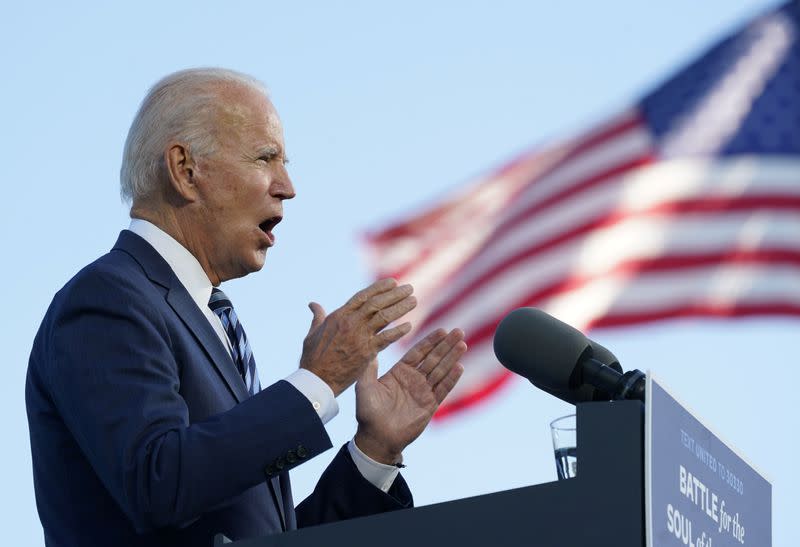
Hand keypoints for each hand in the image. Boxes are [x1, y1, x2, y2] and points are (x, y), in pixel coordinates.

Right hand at [300, 279, 416, 395]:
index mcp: (339, 316)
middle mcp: (350, 323)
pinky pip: (386, 339)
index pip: (362, 296)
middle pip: (376, 303)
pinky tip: (409, 326)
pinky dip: (398, 332)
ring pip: (384, 317)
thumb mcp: (312, 333)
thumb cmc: (312, 358)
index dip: (379, 288)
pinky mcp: (366, 352)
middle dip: (395, 294)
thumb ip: (318, 317)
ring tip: (414, 301)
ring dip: (401, 308)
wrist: (316, 380)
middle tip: (410, 288)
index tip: (393, 282)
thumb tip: (313, 304)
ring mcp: (359, 337)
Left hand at [353, 328, 466, 463]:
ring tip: (462, 344)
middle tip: (458, 331)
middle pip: (433, 358)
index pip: (418, 352)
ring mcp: (423, 392)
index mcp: (400, 372)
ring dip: (452, 358)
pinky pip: (443, 389)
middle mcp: (414, 379)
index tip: (442, 330)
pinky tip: (460, 367)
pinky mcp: (430, 405)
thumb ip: (369, 368)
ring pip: (441, 371)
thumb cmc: (368, 413)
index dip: (430, 341)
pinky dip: (451, 379)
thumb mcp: (365, 387)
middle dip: (445, 345)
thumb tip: (370, 348)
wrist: (377, 438)